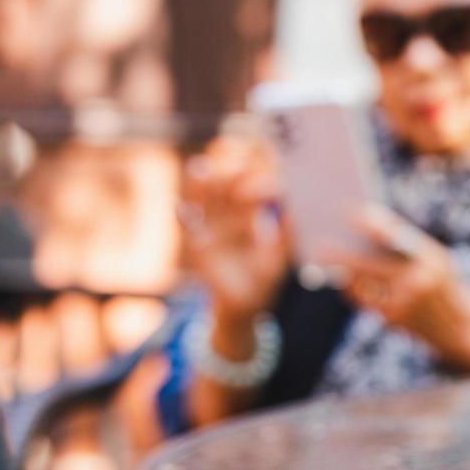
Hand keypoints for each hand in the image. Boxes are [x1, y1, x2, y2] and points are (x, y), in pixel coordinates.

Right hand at [179, 136, 287, 325]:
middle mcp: (229, 214)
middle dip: (231, 173)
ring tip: (200, 167)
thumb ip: (284, 235)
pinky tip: (179, 207)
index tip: (268, 167)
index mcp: (251, 213)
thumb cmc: (265, 277)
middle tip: (239, 164)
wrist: (246, 305)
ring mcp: (211, 227)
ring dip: (200, 183)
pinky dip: (183, 217)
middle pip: (226, 185)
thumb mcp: (279, 257)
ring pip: (204, 199)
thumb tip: (291, 208)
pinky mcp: (197, 246)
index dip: (259, 174)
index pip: (253, 185)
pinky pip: (188, 228)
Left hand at [336, 206, 469, 372]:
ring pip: (361, 284)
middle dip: (341, 254)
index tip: (350, 211)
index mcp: (432, 259)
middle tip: (319, 243)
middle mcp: (419, 281)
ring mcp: (405, 303)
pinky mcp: (394, 320)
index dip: (371, 224)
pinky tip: (341, 280)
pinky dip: (351, 289)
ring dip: (341, 272)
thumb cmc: (446, 286)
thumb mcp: (437, 260)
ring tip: (323, 258)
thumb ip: (407, 243)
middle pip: (368, 264)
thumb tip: (369, 223)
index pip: (396, 236)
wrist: (462, 330)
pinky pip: (364, 300)